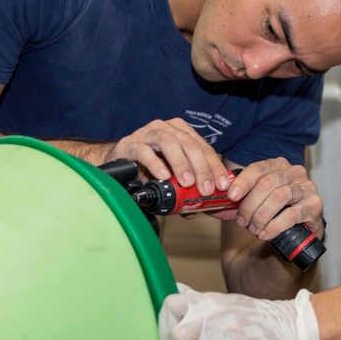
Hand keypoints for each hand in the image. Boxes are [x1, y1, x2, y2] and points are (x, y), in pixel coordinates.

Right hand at [106, 118, 229, 193]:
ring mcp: (147, 133)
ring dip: (180, 163)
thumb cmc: (148, 167)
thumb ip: (184, 190)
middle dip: (201, 167)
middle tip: (206, 188)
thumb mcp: (171, 177)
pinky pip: (144, 151)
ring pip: (168, 142)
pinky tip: (163, 176)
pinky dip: (155, 163)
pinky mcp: (129, 143)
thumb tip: (195, 211)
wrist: (117, 161)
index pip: (203, 148)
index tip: (223, 185)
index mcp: (181, 132)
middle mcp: (166, 128)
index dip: (215, 166)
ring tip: (186, 182)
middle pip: (189, 143)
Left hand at [159, 284, 320, 339]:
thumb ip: (201, 302)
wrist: (295, 326)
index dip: (162, 326)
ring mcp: (231, 334)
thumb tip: (174, 292)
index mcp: (210, 300)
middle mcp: (217, 314)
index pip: (171, 304)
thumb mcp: (227, 302)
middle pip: (179, 336)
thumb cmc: (257, 319)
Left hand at [219, 158, 324, 241]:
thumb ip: (232, 204)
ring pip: (279, 197)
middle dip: (249, 205)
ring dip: (261, 216)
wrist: (298, 232)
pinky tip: (265, 234)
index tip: (230, 197)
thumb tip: (207, 206)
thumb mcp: (251, 204)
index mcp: (278, 165)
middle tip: (241, 221)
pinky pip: (292, 214)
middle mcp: (295, 172)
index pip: (258, 168)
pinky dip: (274, 226)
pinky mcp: (315, 206)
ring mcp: (307, 188)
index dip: (242, 182)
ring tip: (253, 229)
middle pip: (267, 183)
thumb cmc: (273, 213)